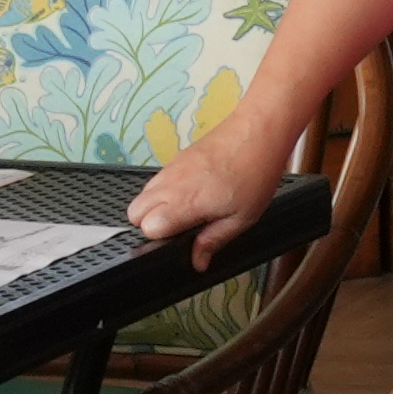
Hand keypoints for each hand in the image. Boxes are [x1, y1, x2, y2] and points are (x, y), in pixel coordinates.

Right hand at [128, 121, 286, 266]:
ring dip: (155, 208)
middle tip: (181, 226)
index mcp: (185, 202)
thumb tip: (198, 262)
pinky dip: (163, 192)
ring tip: (187, 210)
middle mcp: (170, 185)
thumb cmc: (254, 171)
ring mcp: (170, 169)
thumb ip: (214, 241)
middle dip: (150, 225)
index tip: (180, 238)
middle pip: (134, 214)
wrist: (258, 132)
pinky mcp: (175, 159)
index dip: (161, 238)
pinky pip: (155, 181)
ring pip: (141, 196)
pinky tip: (190, 193)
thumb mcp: (242, 217)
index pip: (147, 228)